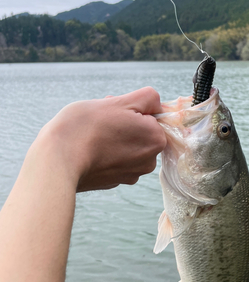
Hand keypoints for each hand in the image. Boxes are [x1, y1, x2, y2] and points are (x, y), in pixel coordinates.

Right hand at [35, 87, 166, 191]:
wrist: (59, 161)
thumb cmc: (87, 127)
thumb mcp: (119, 101)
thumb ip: (147, 98)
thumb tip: (156, 104)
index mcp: (156, 139)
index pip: (149, 116)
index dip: (130, 109)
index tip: (113, 111)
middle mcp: (149, 161)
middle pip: (139, 132)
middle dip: (123, 123)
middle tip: (99, 119)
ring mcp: (131, 174)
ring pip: (126, 147)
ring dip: (113, 138)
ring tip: (91, 135)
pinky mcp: (114, 182)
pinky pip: (113, 161)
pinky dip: (104, 154)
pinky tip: (89, 150)